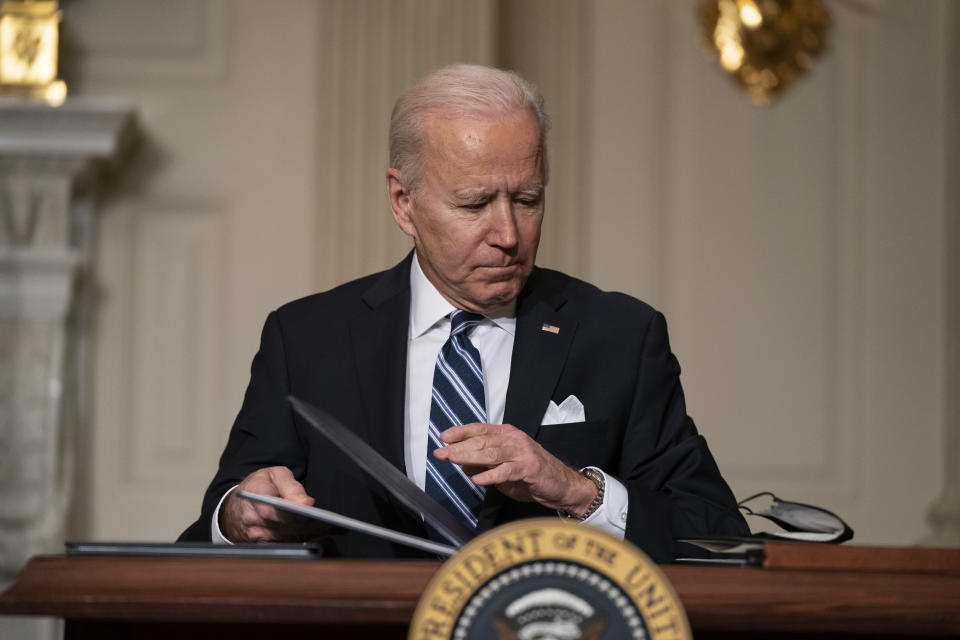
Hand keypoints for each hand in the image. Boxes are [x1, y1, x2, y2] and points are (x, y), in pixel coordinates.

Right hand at [220, 466, 330, 542]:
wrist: (237, 504)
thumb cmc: (259, 486)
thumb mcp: (275, 475)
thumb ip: (291, 487)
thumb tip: (306, 503)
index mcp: (253, 493)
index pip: (269, 508)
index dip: (288, 513)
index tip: (306, 511)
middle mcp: (250, 517)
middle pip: (278, 526)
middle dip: (301, 525)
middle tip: (323, 522)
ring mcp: (254, 533)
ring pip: (282, 537)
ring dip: (302, 534)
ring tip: (323, 527)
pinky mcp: (260, 544)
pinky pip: (281, 544)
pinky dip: (297, 540)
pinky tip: (314, 534)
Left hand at [433, 423, 597, 516]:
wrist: (561, 485)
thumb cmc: (532, 475)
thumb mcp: (503, 469)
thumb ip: (484, 465)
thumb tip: (462, 464)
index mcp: (507, 435)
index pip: (479, 429)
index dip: (460, 432)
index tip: (443, 437)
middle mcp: (513, 439)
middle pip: (481, 440)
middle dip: (458, 446)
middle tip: (441, 452)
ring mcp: (522, 452)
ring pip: (491, 453)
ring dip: (469, 456)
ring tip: (453, 460)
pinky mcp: (529, 467)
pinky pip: (506, 471)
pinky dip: (490, 475)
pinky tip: (478, 479)